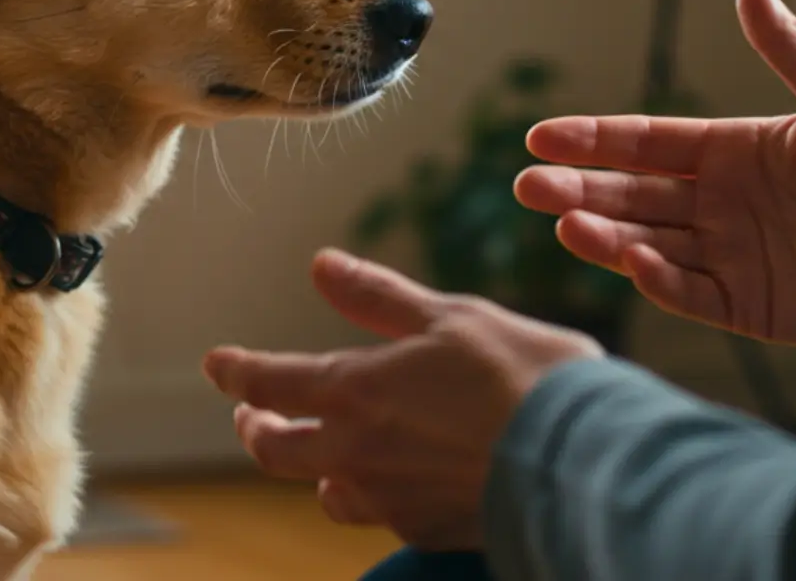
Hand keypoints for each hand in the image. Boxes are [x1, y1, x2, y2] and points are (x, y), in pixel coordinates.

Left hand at [203, 249, 601, 550]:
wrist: (579, 459)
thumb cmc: (520, 373)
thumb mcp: (449, 317)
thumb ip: (378, 296)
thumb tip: (322, 265)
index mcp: (355, 390)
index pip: (269, 381)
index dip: (235, 370)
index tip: (217, 363)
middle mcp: (356, 453)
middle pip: (276, 450)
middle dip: (258, 426)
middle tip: (254, 412)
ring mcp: (389, 500)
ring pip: (327, 490)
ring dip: (314, 467)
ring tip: (323, 452)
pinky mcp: (427, 531)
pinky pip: (381, 515)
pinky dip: (374, 493)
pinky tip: (397, 480)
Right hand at [517, 0, 795, 376]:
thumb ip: (784, 43)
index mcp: (732, 150)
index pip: (645, 143)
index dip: (593, 139)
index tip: (540, 136)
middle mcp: (718, 203)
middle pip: (630, 194)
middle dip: (577, 189)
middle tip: (528, 186)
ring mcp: (727, 256)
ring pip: (645, 243)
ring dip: (602, 234)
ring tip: (564, 223)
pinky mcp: (744, 307)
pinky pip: (686, 293)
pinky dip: (655, 280)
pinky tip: (631, 262)